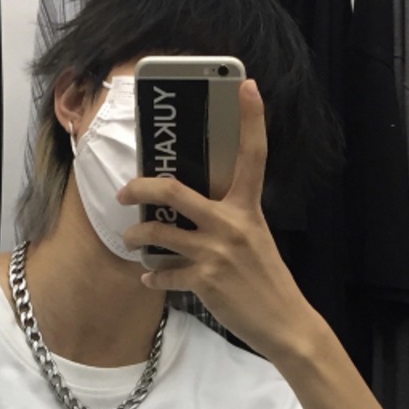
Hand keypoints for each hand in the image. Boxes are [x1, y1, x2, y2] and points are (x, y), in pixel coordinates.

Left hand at [117, 79, 317, 361]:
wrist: (284, 323)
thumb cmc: (268, 282)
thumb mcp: (256, 239)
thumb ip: (230, 220)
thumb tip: (195, 213)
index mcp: (248, 208)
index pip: (254, 156)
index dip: (252, 118)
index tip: (247, 85)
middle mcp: (231, 223)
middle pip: (174, 191)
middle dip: (140, 188)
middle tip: (125, 191)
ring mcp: (216, 252)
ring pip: (159, 233)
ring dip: (137, 237)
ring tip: (131, 240)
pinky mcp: (205, 280)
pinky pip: (165, 273)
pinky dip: (154, 277)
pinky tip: (150, 278)